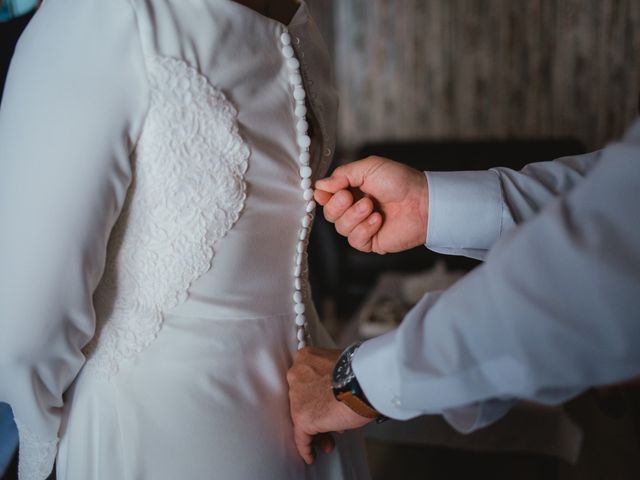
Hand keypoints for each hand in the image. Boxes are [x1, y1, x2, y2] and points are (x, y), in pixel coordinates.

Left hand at [287, 347, 372, 463]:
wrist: (364, 381)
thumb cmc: (361, 371)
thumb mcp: (341, 364)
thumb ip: (331, 374)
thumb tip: (335, 391)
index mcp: (306, 358)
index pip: (306, 380)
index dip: (316, 393)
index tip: (322, 400)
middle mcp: (296, 374)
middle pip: (303, 399)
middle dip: (317, 411)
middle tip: (329, 421)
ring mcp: (297, 396)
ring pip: (303, 417)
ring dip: (316, 430)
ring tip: (328, 438)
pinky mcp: (303, 417)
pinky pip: (302, 437)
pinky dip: (307, 447)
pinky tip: (311, 454)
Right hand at [314, 156, 427, 253]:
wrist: (422, 201)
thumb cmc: (400, 181)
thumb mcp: (369, 167)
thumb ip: (342, 175)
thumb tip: (320, 186)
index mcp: (352, 189)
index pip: (326, 196)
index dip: (322, 196)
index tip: (324, 193)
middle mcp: (354, 208)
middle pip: (329, 214)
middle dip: (338, 205)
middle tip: (351, 197)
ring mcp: (362, 226)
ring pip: (340, 228)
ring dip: (354, 216)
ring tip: (371, 207)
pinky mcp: (371, 241)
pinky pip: (355, 240)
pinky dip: (364, 229)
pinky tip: (378, 220)